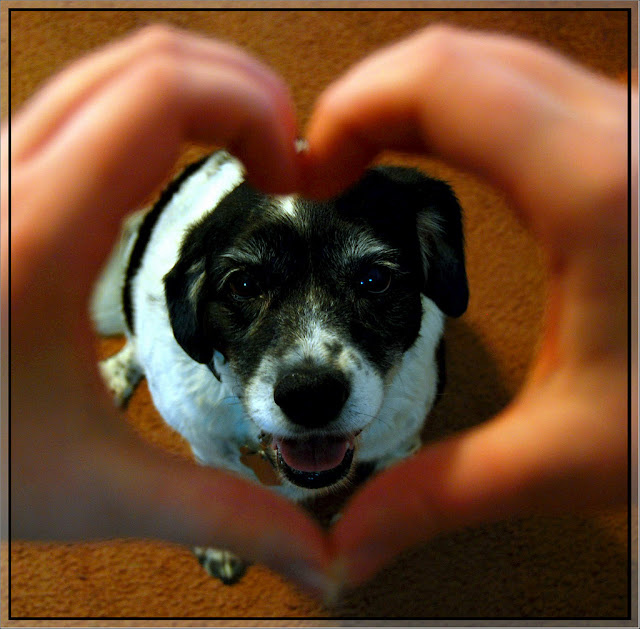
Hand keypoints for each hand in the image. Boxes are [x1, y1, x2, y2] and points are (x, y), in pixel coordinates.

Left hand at [5, 26, 330, 593]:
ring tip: (251, 153)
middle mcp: (11, 182)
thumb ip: (222, 516)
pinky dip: (162, 109)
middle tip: (285, 157)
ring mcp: (1, 171)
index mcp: (39, 237)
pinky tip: (187, 163)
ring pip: (116, 69)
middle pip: (148, 60)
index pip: (162, 95)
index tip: (292, 169)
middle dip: (243, 91)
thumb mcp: (96, 490)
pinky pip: (91, 102)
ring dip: (204, 93)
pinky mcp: (4, 180)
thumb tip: (315, 556)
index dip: (253, 108)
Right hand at [303, 25, 631, 588]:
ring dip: (411, 100)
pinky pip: (524, 86)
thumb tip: (354, 540)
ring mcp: (632, 127)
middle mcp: (622, 133)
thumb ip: (447, 492)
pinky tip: (440, 151)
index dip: (350, 111)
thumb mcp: (572, 453)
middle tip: (326, 165)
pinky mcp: (632, 141)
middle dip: (367, 102)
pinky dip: (458, 106)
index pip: (439, 83)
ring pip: (490, 61)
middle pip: (454, 57)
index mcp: (596, 189)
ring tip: (364, 157)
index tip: (312, 168)